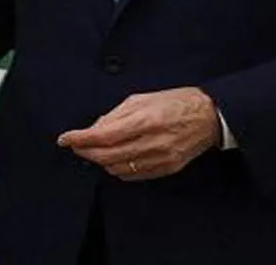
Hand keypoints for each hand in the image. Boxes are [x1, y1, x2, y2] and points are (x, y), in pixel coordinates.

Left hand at [56, 87, 221, 180]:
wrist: (209, 117)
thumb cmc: (175, 102)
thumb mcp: (142, 98)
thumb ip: (116, 114)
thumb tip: (94, 128)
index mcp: (145, 120)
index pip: (103, 135)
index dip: (80, 139)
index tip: (65, 138)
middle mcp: (152, 142)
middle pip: (107, 156)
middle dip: (85, 152)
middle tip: (75, 146)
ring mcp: (160, 159)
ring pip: (118, 169)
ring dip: (100, 161)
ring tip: (92, 151)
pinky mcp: (166, 169)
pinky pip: (133, 176)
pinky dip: (117, 169)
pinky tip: (112, 160)